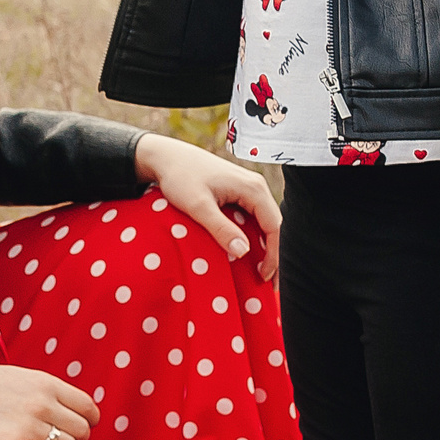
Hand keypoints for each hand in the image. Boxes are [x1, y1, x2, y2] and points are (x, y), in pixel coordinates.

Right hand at [0, 358, 97, 439]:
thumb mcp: (21, 377)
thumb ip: (48, 391)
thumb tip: (75, 411)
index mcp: (45, 382)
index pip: (88, 407)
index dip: (89, 420)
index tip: (82, 425)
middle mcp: (42, 403)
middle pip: (82, 430)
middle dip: (75, 437)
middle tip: (60, 438)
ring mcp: (29, 424)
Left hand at [135, 133, 281, 281]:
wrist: (165, 157)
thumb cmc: (180, 177)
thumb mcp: (198, 206)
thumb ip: (220, 228)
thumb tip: (244, 252)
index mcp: (253, 188)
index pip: (274, 227)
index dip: (273, 255)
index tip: (264, 277)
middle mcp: (256, 186)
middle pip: (274, 226)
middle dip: (273, 254)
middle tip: (268, 283)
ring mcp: (249, 188)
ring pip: (264, 223)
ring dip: (264, 246)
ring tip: (260, 272)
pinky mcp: (239, 192)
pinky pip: (253, 217)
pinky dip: (253, 237)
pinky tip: (247, 253)